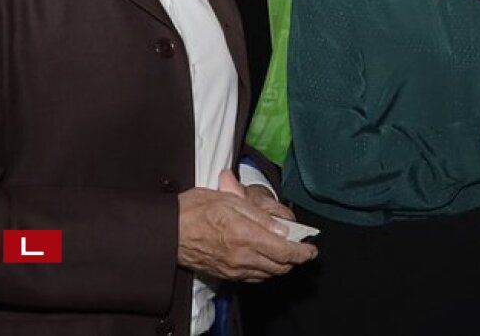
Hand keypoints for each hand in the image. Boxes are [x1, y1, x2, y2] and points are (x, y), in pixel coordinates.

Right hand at [177, 170, 316, 281]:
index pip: (285, 252)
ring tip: (286, 252)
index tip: (311, 249)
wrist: (168, 230)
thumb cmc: (195, 209)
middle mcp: (242, 257)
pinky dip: (265, 270)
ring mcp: (233, 269)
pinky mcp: (224, 274)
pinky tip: (265, 259)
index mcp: (246, 236)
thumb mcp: (230, 201)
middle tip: (302, 249)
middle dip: (295, 259)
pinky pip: (252, 277)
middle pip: (280, 266)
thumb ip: (260, 217)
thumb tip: (282, 230)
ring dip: (281, 265)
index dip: (303, 252)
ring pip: (268, 274)